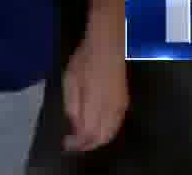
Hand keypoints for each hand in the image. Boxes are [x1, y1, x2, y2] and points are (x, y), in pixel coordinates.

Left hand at [62, 20, 128, 151]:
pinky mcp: (125, 103)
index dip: (77, 143)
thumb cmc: (85, 60)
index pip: (88, 134)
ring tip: (83, 140)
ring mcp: (120, 107)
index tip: (66, 144)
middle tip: (74, 144)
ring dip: (97, 141)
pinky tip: (97, 130)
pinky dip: (106, 133)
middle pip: (101, 138)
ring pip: (111, 134)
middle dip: (87, 145)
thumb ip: (72, 106)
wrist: (107, 46)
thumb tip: (74, 126)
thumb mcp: (70, 81)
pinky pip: (116, 126)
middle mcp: (111, 110)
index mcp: (96, 104)